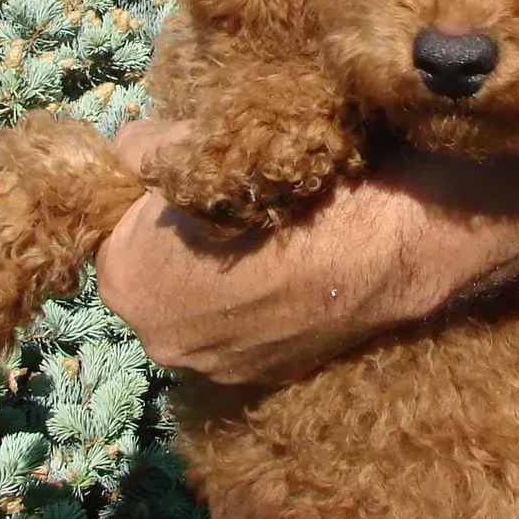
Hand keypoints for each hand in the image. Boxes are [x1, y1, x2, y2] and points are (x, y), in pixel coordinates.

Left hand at [95, 118, 518, 385]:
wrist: (403, 242)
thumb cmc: (304, 182)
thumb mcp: (215, 141)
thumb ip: (152, 147)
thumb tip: (131, 151)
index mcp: (130, 278)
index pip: (115, 222)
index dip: (155, 187)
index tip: (202, 165)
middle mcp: (161, 340)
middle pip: (153, 267)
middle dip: (181, 234)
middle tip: (238, 194)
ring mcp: (217, 368)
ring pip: (200, 298)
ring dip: (222, 267)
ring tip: (275, 227)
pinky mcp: (266, 377)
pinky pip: (243, 323)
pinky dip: (260, 295)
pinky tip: (297, 262)